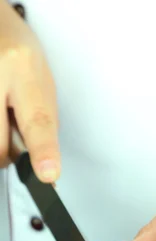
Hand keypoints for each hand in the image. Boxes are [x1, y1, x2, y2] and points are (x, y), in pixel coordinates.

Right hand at [0, 0, 59, 180]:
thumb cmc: (16, 48)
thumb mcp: (40, 78)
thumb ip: (42, 119)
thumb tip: (44, 160)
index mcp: (23, 67)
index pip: (37, 119)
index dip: (43, 150)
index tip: (48, 174)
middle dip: (5, 157)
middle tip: (11, 151)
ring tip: (1, 119)